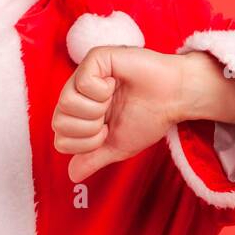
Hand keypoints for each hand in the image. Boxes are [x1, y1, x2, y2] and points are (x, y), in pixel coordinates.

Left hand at [52, 47, 234, 182]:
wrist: (174, 98)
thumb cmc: (149, 117)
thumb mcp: (118, 147)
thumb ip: (93, 160)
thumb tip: (72, 175)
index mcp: (79, 114)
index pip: (61, 140)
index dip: (86, 144)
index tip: (107, 132)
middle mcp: (76, 94)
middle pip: (59, 123)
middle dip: (91, 128)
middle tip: (110, 117)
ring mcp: (83, 75)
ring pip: (67, 103)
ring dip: (97, 109)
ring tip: (113, 99)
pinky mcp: (95, 58)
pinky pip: (83, 83)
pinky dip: (103, 90)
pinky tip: (116, 83)